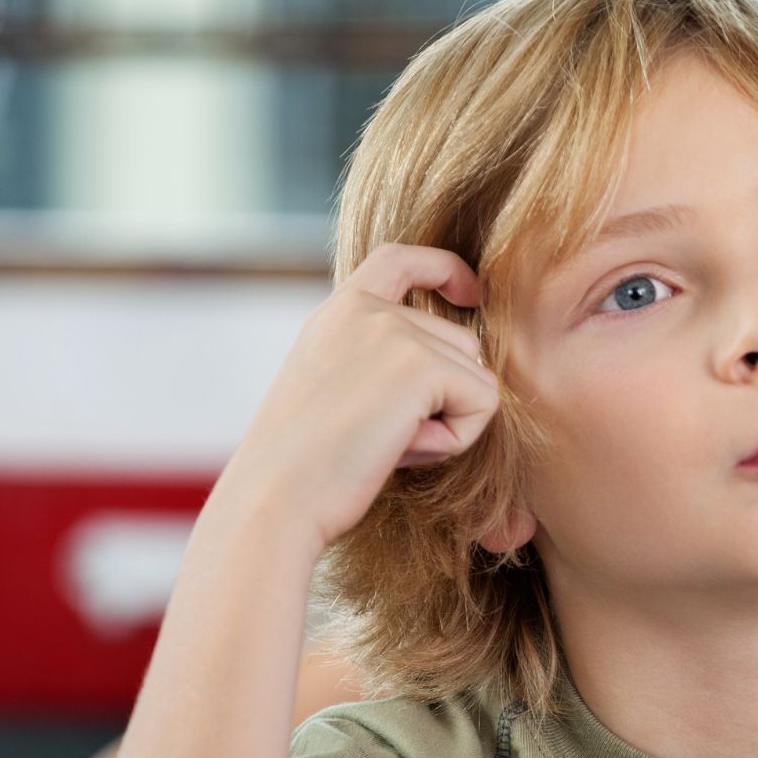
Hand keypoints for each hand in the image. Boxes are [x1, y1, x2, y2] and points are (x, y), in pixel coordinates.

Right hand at [221, 244, 503, 556]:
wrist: (275, 498)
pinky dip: (456, 440)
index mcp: (337, 313)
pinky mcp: (423, 364)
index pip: (399, 259)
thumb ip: (379, 362)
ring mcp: (396, 331)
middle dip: (442, 401)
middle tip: (381, 438)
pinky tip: (401, 451)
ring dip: (448, 424)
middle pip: (461, 343)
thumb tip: (460, 362)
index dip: (444, 268)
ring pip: (476, 376)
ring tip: (385, 444)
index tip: (469, 292)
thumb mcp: (334, 391)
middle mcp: (366, 311)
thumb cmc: (304, 469)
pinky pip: (483, 403)